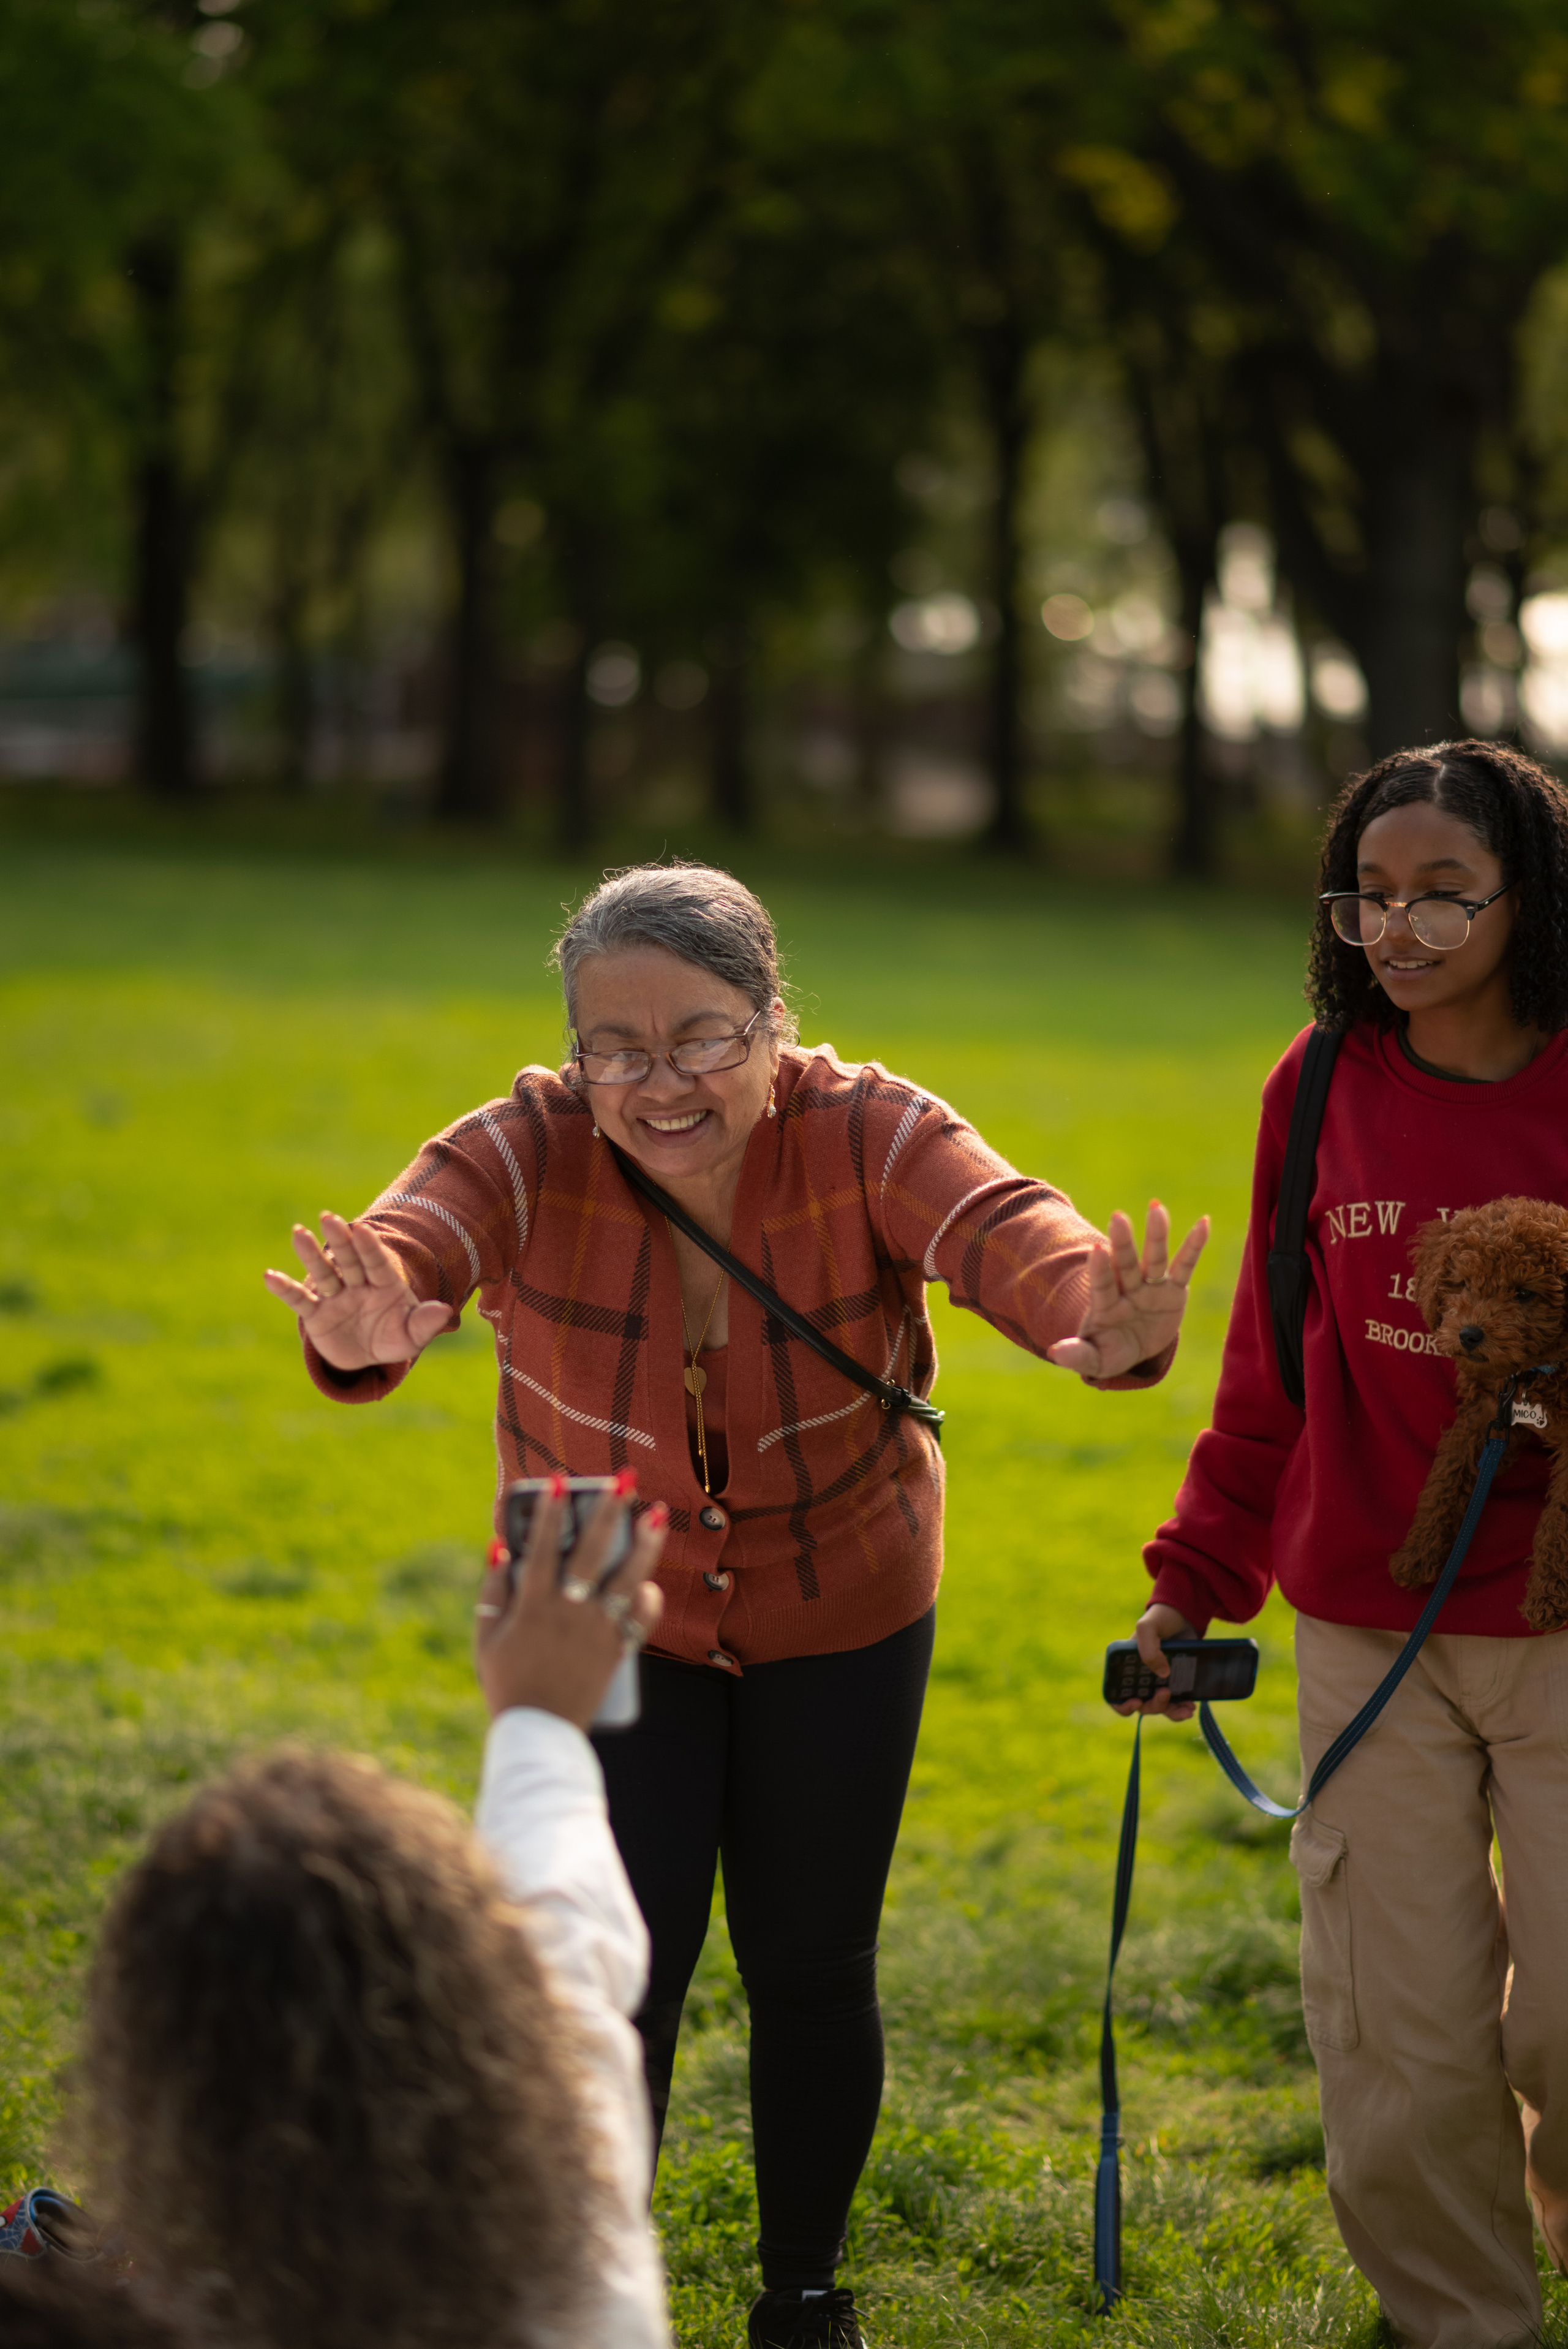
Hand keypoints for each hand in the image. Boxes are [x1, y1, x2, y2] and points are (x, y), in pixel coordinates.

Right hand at [263, 1211, 451, 1370]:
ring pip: (324, 1273)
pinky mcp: (317, 1314)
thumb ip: (425, 1323)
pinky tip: (269, 1276)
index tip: (362, 1228)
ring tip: (298, 1232)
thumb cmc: (394, 1338)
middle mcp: (359, 1284)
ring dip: (311, 1255)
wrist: (368, 1357)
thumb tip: (444, 1311)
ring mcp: (336, 1297)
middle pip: (349, 1260)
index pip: (377, 1262)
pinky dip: (285, 1289)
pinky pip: (300, 1300)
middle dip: (340, 1241)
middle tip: (328, 1217)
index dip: (369, 1247)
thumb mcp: (412, 1335)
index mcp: (386, 1284)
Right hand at [474, 1480, 666, 1730]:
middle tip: (624, 1480)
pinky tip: (651, 1581)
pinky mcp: (616, 1651)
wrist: (539, 1731)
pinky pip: (639, 1621)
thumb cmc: (508, 1682)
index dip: (547, 1513)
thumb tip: (499, 1548)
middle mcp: (569, 1612)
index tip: (558, 1482)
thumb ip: (493, 1592)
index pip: (541, 1547)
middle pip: (592, 1552)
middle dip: (607, 1511)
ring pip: (626, 1578)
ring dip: (643, 1544)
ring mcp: (597, 1631)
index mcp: (533, 1606)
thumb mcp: (486, 1638)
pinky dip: (647, 1601)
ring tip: (657, 1515)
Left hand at [1046, 1200, 1207, 1380]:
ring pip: (1154, 1258)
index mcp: (1105, 1306)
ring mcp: (1150, 1287)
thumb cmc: (1110, 1351)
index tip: (1096, 1249)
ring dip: (1156, 1234)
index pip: (1102, 1285)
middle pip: (1125, 1264)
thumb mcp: (1095, 1360)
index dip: (1100, 1270)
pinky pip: (1185, 1266)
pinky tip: (1204, 1223)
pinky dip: (1194, 1246)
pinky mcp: (1173, 1290)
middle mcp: (1127, 1290)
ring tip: (1155, 1207)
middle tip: (1118, 1217)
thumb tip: (1054, 1353)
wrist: (1133, 1347)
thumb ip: (1078, 1355)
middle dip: (1123, 1243)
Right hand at [1114, 1602, 1195, 1719]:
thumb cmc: (1160, 1618)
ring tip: (1186, 1709)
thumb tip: (1162, 1675)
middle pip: (1141, 1705)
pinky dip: (1182, 1709)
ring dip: (1171, 1712)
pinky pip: (1175, 1705)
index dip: (1122, 1704)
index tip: (1136, 1701)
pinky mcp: (1175, 1684)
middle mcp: (1140, 1678)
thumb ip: (1148, 1648)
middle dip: (1153, 1705)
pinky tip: (1191, 1706)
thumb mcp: (1148, 1627)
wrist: (1185, 1615)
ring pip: (1160, 1708)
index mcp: (1126, 1666)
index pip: (1116, 1694)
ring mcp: (1158, 1682)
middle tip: (1165, 1692)